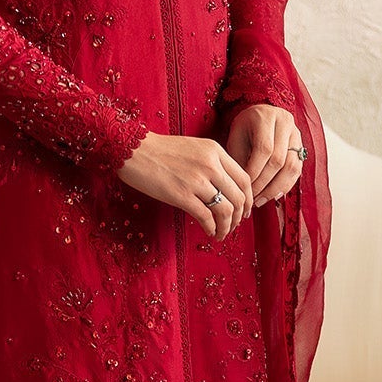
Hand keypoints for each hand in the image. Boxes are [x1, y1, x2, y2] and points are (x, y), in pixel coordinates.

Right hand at [116, 131, 254, 238]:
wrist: (133, 149)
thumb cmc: (160, 150)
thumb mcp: (194, 148)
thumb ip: (212, 163)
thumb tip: (225, 189)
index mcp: (215, 151)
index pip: (244, 179)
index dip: (248, 199)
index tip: (245, 210)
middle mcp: (210, 164)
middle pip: (239, 197)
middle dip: (239, 216)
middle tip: (234, 226)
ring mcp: (196, 180)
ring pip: (225, 210)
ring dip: (227, 226)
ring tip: (221, 233)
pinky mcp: (181, 195)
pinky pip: (206, 217)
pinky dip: (212, 228)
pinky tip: (209, 232)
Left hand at [224, 103, 302, 207]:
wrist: (259, 116)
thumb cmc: (243, 129)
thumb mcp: (235, 139)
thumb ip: (239, 160)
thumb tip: (244, 189)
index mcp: (265, 117)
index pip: (264, 149)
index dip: (255, 172)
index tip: (245, 188)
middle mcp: (285, 122)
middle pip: (279, 159)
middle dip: (264, 183)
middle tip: (252, 198)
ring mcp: (296, 134)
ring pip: (292, 166)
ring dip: (276, 187)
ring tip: (262, 200)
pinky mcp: (302, 146)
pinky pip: (297, 169)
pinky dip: (286, 185)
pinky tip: (274, 195)